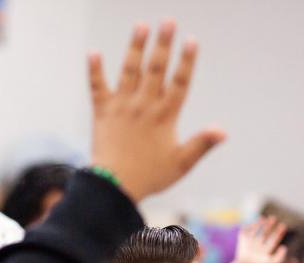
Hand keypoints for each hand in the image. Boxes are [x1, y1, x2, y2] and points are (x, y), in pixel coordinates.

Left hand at [88, 20, 225, 200]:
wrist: (112, 187)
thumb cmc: (149, 177)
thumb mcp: (180, 164)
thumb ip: (201, 144)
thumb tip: (223, 131)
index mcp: (165, 116)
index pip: (180, 82)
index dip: (186, 61)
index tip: (192, 40)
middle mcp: (144, 106)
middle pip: (156, 69)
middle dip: (163, 43)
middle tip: (168, 21)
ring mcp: (122, 107)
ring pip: (130, 71)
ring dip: (136, 47)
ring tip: (142, 25)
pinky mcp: (102, 112)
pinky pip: (97, 87)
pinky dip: (94, 70)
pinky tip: (93, 52)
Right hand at [232, 216, 287, 262]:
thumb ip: (281, 256)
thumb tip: (284, 247)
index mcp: (267, 250)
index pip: (274, 239)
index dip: (279, 232)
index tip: (283, 225)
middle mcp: (259, 245)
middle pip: (265, 233)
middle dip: (269, 226)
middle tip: (273, 218)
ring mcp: (250, 243)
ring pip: (256, 231)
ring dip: (259, 224)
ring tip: (263, 217)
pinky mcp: (242, 242)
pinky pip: (244, 232)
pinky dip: (246, 228)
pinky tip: (251, 224)